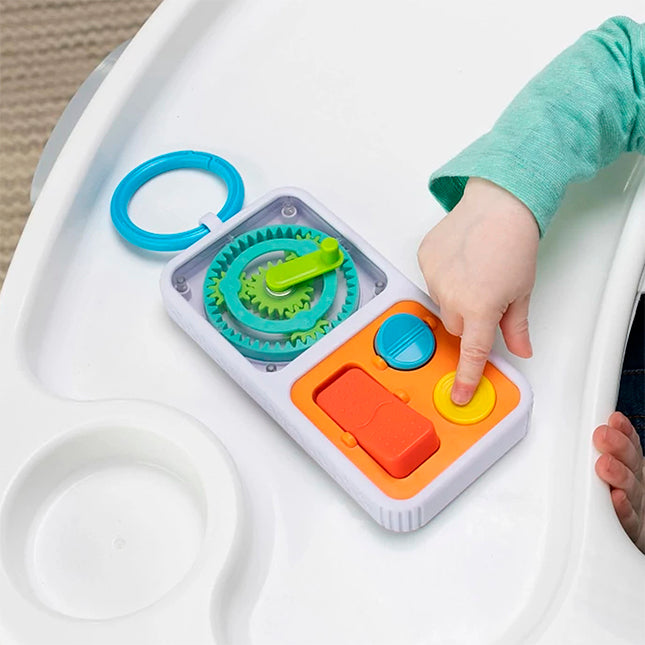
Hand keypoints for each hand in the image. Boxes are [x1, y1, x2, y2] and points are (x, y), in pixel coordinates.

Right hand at [418, 178, 539, 403]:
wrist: (498, 204)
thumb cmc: (514, 242)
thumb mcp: (522, 290)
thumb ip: (516, 327)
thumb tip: (521, 349)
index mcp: (479, 309)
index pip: (472, 353)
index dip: (466, 377)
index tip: (459, 394)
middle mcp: (452, 297)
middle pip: (455, 327)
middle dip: (469, 320)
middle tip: (486, 298)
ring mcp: (434, 278)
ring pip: (442, 304)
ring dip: (455, 298)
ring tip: (474, 272)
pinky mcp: (424, 260)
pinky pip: (431, 281)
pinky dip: (445, 277)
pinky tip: (461, 260)